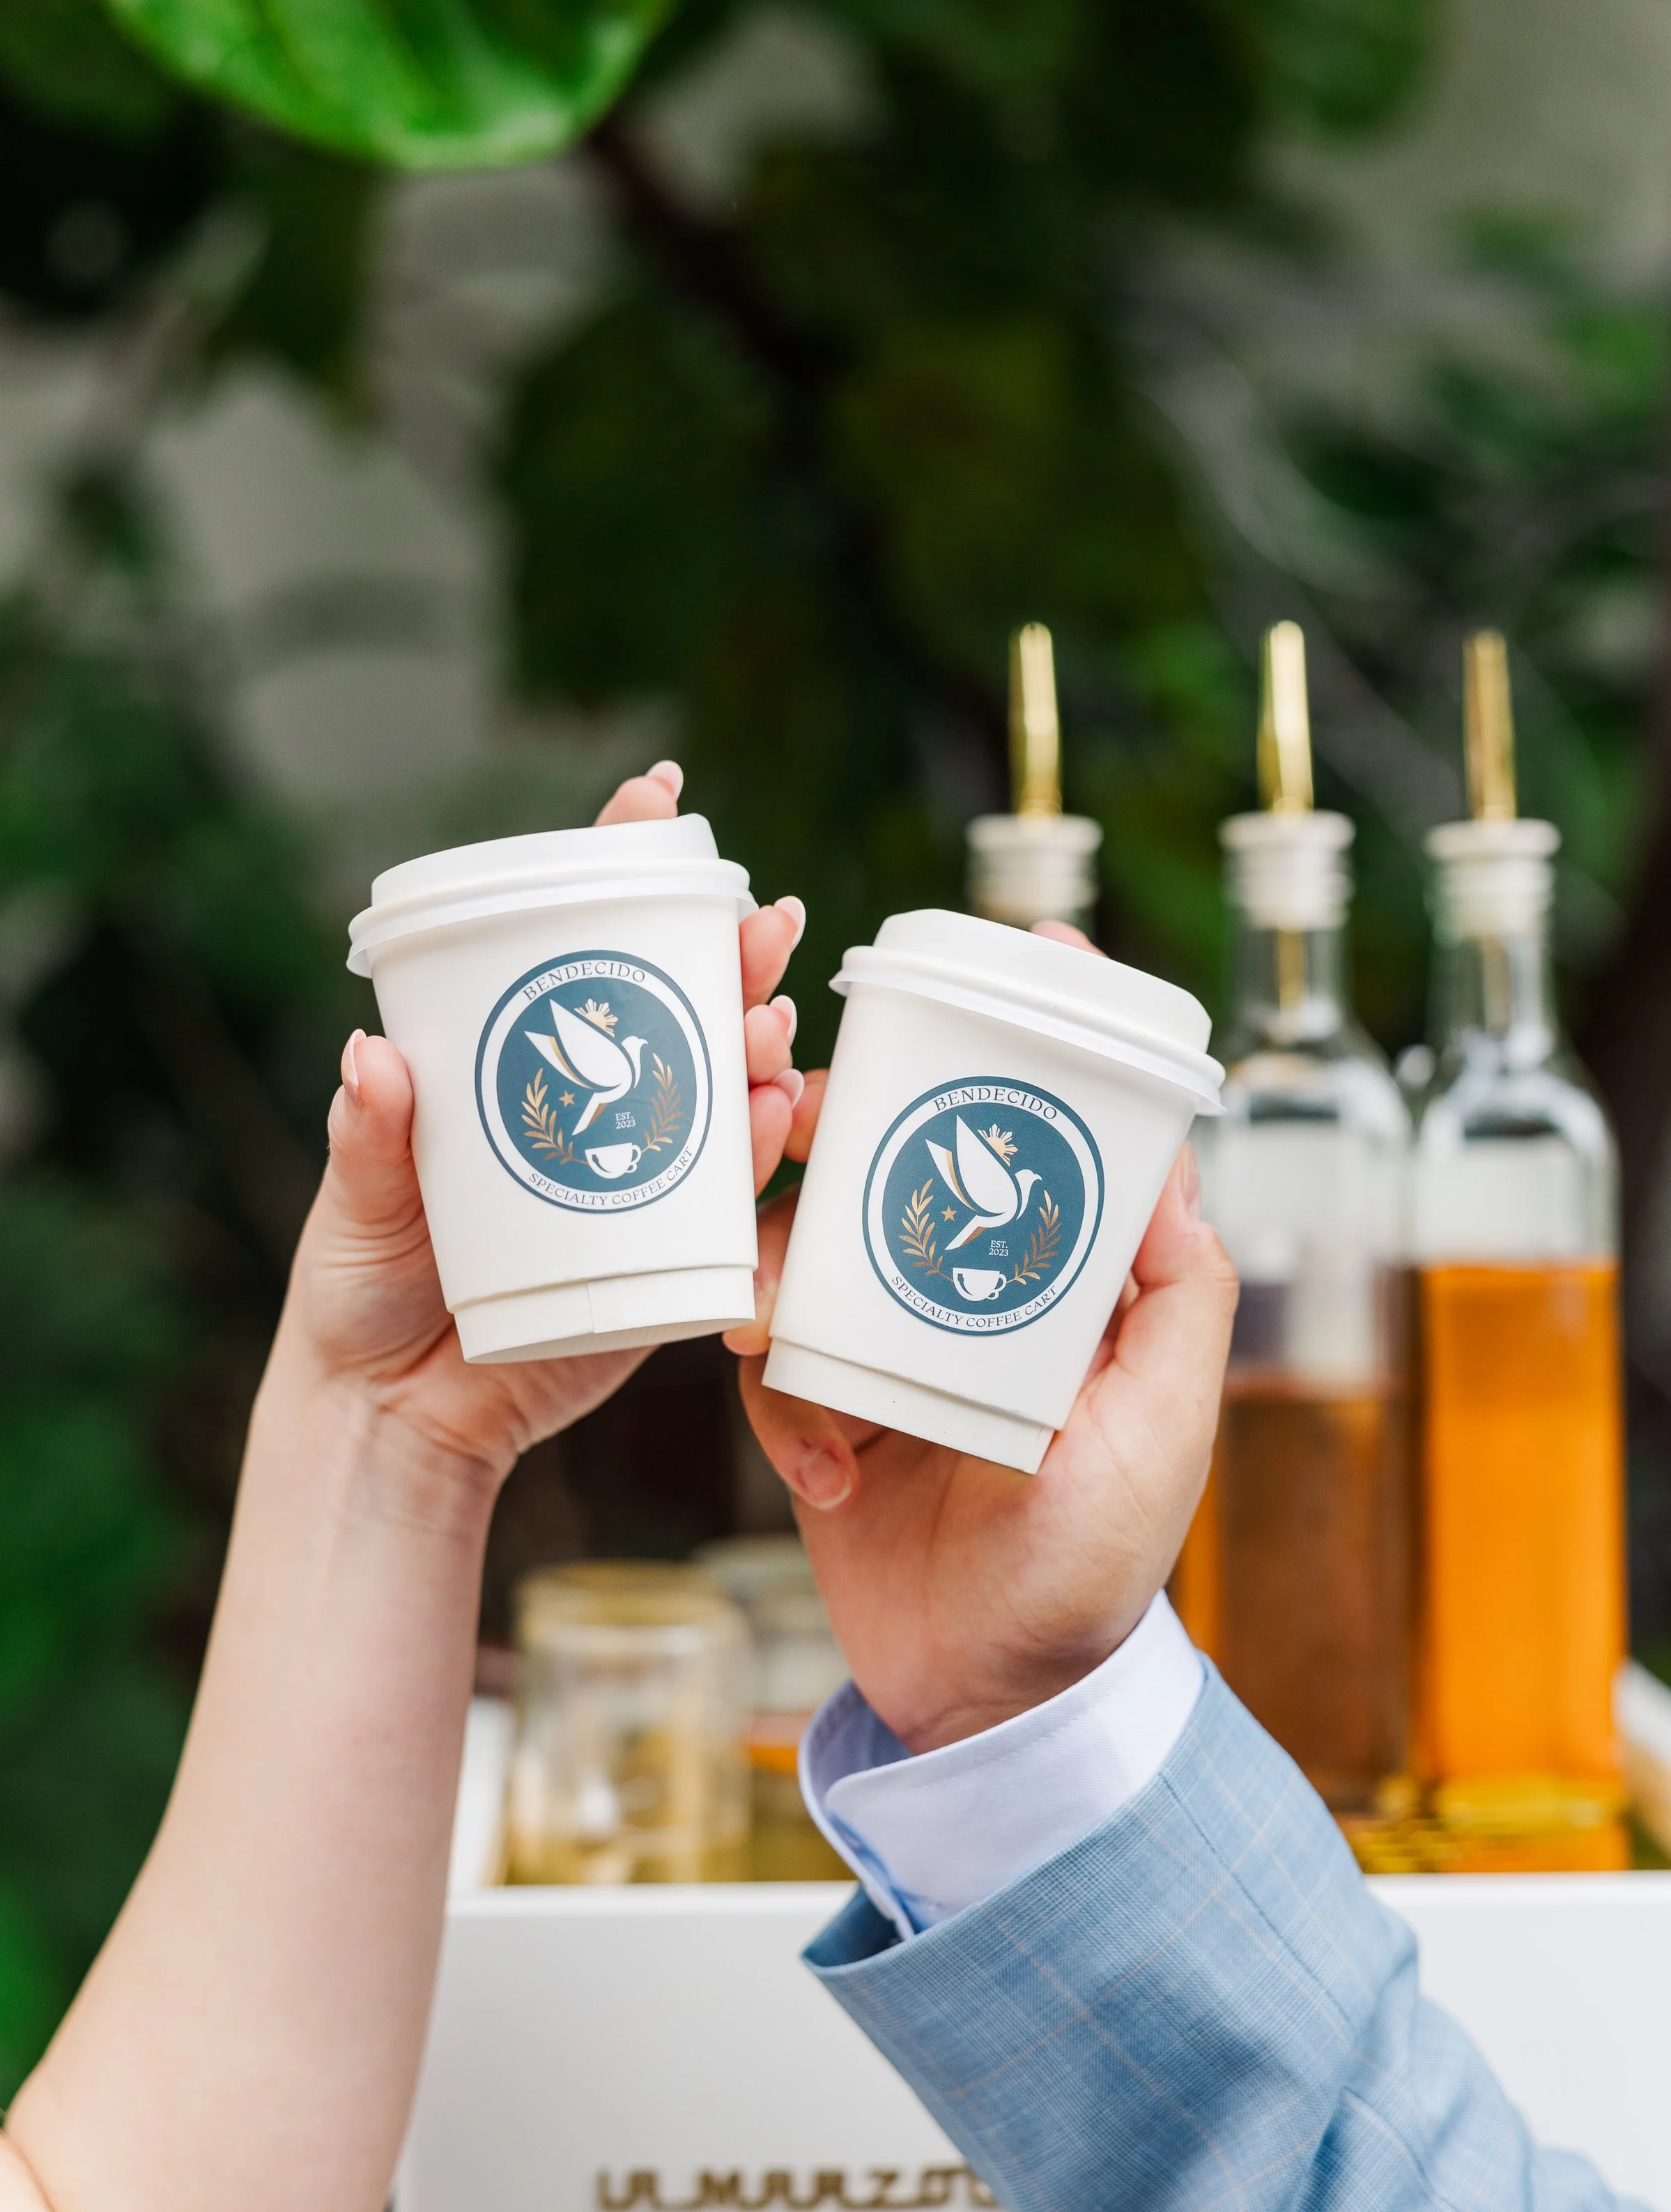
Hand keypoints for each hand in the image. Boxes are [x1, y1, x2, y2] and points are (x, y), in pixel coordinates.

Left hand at [282, 763, 805, 1483]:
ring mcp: (637, 1177)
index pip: (570, 938)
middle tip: (764, 918)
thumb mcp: (353, 1208)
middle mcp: (591, 1105)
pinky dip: (758, 1150)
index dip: (617, 858)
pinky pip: (727, 1199)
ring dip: (761, 1042)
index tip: (656, 792)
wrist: (393, 1419)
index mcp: (513, 1063)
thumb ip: (367, 1141)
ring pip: (723, 1087)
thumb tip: (370, 1059)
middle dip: (731, 950)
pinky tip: (777, 1111)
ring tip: (771, 1017)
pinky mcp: (666, 1259)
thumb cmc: (358, 1292)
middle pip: (677, 1000)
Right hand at [729, 928, 1236, 1752]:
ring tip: (770, 1325)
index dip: (1051, 1031)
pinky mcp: (820, 1407)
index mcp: (1067, 1288)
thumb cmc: (1093, 1567)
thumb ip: (1178, 1299)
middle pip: (909, 1156)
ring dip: (783, 1275)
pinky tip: (826, 1476)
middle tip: (806, 1103)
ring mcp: (891, 1348)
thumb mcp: (1161, 1429)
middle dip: (853, 1120)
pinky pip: (772, 1362)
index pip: (1062, 1132)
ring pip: (813, 1246)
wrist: (987, 1702)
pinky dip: (784, 1407)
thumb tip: (1171, 1165)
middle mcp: (975, 1298)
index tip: (1035, 942)